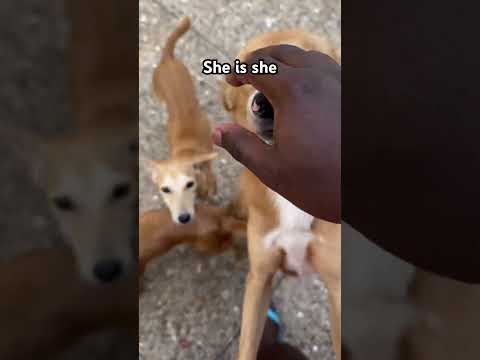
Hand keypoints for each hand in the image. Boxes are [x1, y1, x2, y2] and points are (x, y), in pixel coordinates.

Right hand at [213, 45, 340, 221]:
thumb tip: (218, 131)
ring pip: (307, 58)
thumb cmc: (321, 182)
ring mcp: (340, 83)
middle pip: (281, 54)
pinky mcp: (353, 95)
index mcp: (293, 91)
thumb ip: (241, 146)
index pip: (258, 67)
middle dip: (260, 61)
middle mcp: (318, 78)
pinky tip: (305, 96)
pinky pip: (328, 70)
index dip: (239, 70)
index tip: (230, 80)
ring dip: (286, 65)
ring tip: (275, 86)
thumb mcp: (271, 168)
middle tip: (247, 76)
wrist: (371, 190)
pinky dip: (309, 73)